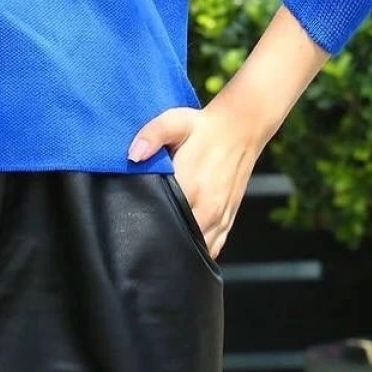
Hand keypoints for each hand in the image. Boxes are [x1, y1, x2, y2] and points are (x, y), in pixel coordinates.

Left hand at [127, 100, 264, 259]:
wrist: (241, 128)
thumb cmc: (203, 126)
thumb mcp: (174, 121)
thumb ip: (151, 136)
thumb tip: (133, 156)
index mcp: (191, 186)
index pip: (162, 218)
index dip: (144, 224)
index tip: (130, 224)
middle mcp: (207, 208)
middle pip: (178, 241)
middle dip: (159, 242)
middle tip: (142, 235)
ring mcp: (220, 218)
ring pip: (196, 249)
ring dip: (179, 248)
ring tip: (160, 241)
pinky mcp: (228, 220)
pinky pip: (212, 248)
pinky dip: (197, 249)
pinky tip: (183, 243)